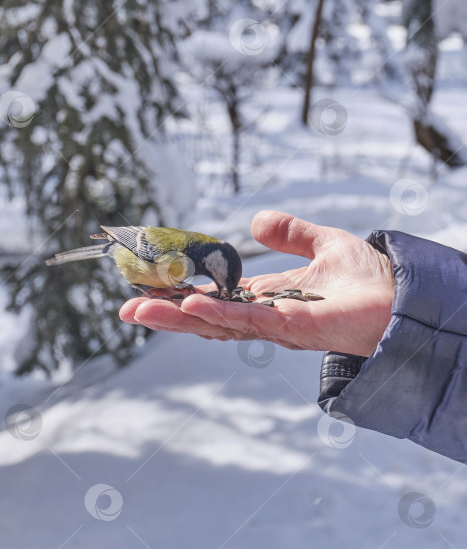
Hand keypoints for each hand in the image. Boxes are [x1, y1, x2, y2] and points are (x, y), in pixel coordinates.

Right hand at [119, 210, 394, 356]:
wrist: (404, 295)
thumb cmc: (369, 277)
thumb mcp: (322, 242)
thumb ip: (290, 233)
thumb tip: (255, 221)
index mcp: (269, 297)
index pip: (217, 298)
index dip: (185, 294)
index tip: (151, 288)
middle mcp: (266, 315)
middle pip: (208, 317)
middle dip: (169, 313)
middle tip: (128, 308)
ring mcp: (277, 324)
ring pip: (219, 323)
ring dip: (180, 318)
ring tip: (141, 310)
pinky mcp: (293, 327)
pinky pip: (248, 321)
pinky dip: (217, 316)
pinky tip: (190, 309)